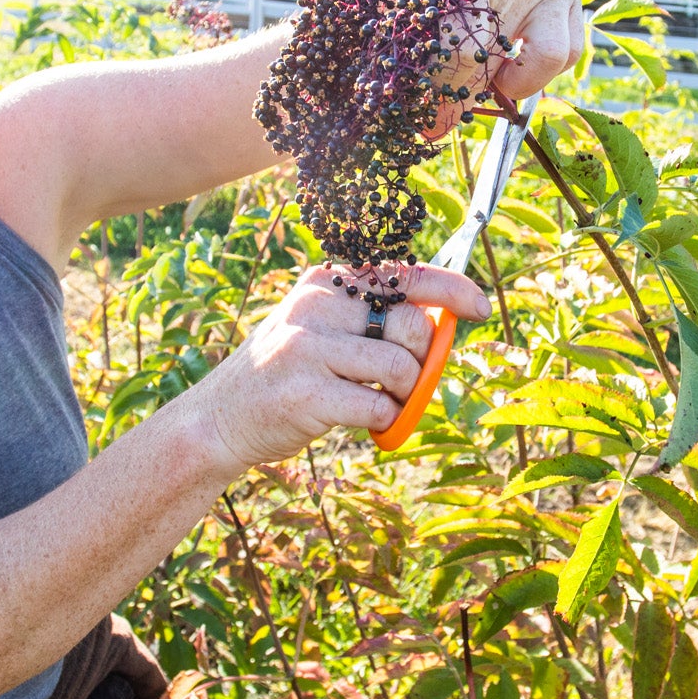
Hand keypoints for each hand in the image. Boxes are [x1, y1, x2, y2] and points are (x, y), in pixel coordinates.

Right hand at [179, 264, 491, 470]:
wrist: (218, 420)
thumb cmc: (286, 375)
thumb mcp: (318, 328)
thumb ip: (369, 318)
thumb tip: (444, 320)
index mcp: (325, 283)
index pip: (404, 274)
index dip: (452, 289)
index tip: (478, 308)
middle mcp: (316, 306)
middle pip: (413, 324)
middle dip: (423, 360)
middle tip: (403, 384)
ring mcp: (307, 349)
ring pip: (401, 367)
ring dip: (406, 395)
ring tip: (384, 404)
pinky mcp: (305, 394)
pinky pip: (379, 407)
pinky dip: (385, 422)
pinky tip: (366, 424)